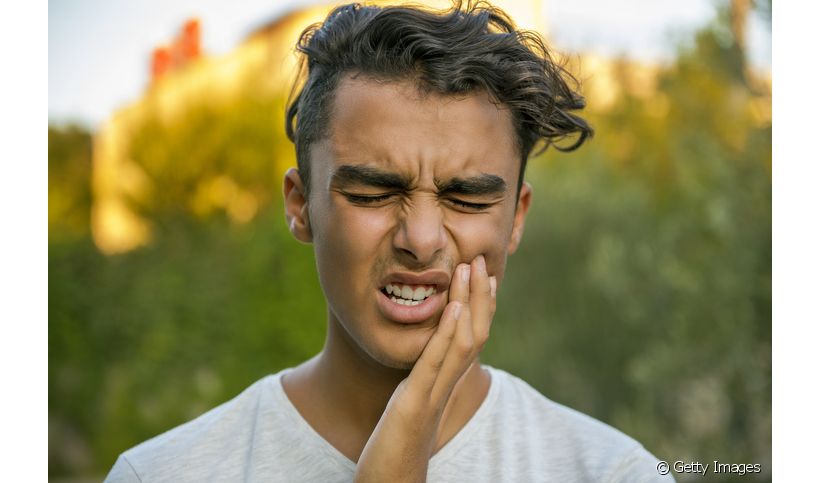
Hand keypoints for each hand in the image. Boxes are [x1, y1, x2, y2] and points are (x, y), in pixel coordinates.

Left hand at [354, 255, 497, 482]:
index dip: (482, 306)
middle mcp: (447, 386)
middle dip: (480, 296)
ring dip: (469, 304)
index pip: (472, 337)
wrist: (392, 478)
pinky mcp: (415, 402)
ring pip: (463, 343)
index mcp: (445, 383)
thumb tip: (426, 357)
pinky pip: (435, 363)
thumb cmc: (399, 444)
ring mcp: (433, 393)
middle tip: (481, 261)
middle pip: (475, 334)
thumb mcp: (412, 402)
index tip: (486, 275)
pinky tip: (452, 309)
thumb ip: (422, 379)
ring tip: (470, 271)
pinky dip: (447, 333)